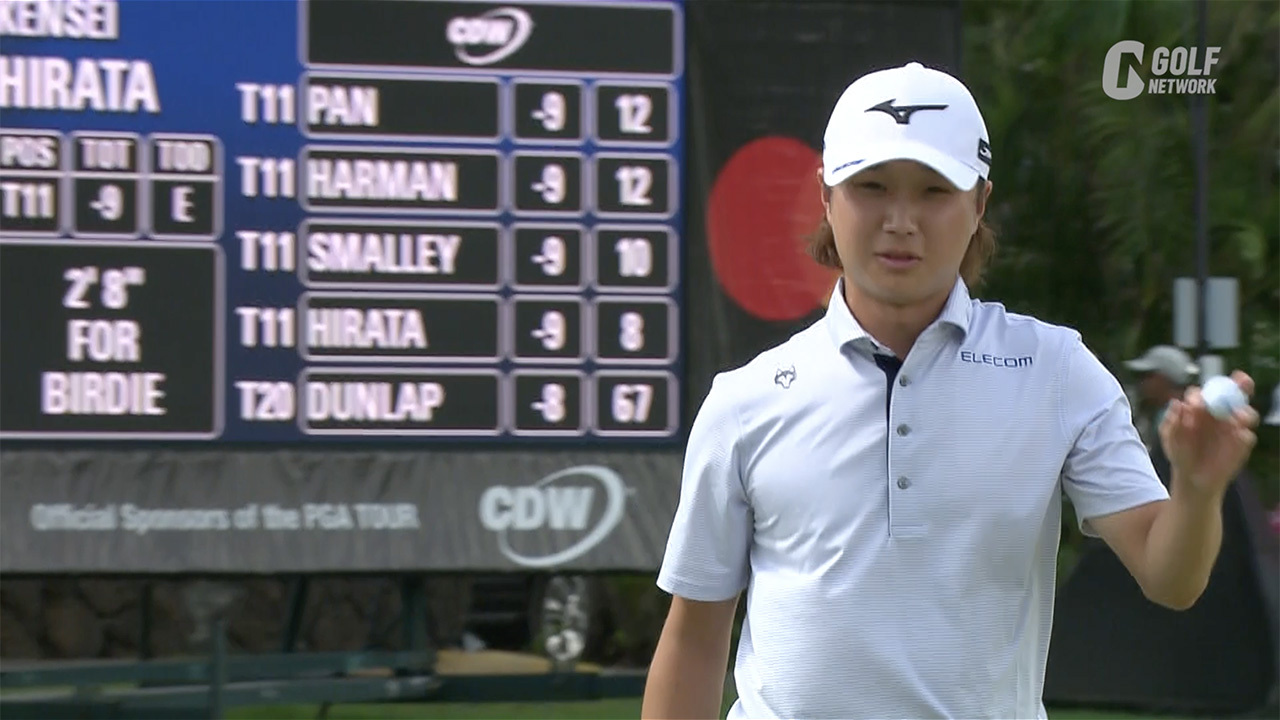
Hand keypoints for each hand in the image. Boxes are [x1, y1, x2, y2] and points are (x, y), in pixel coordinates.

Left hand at [1159, 370, 1258, 493]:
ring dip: (1245, 411)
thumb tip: (1177, 403)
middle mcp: (1220, 413)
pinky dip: (1244, 434)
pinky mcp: (1242, 443)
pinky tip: (1238, 436)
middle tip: (1242, 381)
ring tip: (1238, 417)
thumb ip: (1172, 421)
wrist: (1192, 478)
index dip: (1203, 393)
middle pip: (1234, 394)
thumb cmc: (1179, 453)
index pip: (1205, 392)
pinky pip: (1247, 436)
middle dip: (1240, 384)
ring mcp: (1233, 427)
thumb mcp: (1170, 438)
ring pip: (1246, 412)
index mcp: (1201, 408)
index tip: (1198, 402)